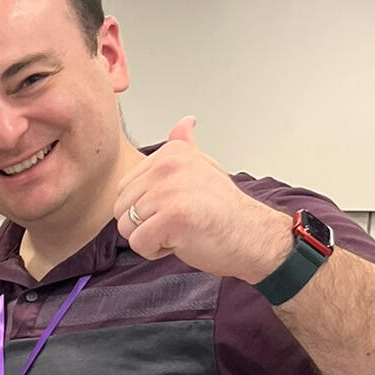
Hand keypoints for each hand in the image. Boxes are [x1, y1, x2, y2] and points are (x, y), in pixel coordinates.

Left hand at [114, 117, 291, 282]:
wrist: (253, 237)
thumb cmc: (224, 210)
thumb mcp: (204, 168)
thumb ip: (185, 147)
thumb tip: (184, 123)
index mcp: (171, 153)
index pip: (124, 188)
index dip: (145, 207)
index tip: (176, 206)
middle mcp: (168, 167)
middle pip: (121, 208)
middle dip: (144, 224)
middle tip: (178, 221)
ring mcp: (169, 191)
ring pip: (127, 227)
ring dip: (150, 238)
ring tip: (180, 230)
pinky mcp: (171, 217)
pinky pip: (138, 244)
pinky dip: (154, 251)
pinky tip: (180, 241)